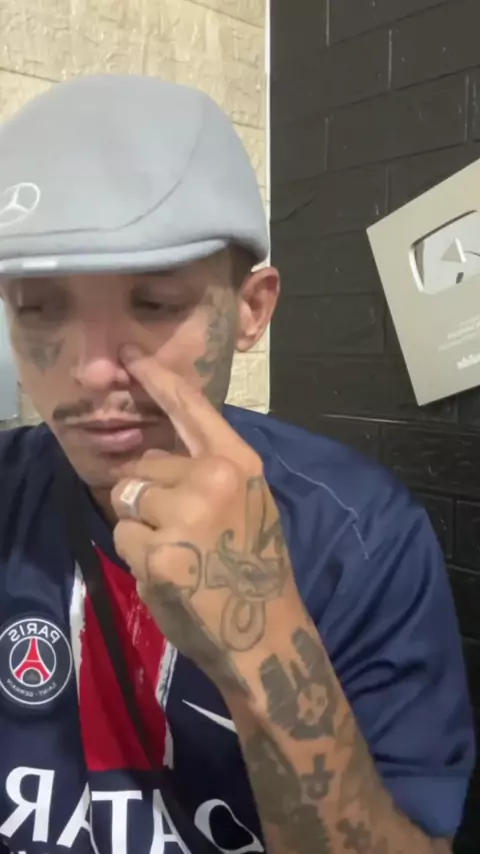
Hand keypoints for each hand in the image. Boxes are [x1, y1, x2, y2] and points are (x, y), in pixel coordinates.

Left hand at [111, 347, 301, 692]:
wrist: (264, 631)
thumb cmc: (256, 565)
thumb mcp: (246, 504)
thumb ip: (206, 473)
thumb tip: (152, 461)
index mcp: (239, 463)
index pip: (192, 411)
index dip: (158, 381)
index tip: (130, 356)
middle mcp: (212, 480)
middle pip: (145, 466)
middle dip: (150, 494)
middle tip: (184, 532)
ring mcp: (184, 516)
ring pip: (128, 500)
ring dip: (142, 526)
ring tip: (178, 553)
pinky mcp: (158, 554)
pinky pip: (123, 537)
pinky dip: (138, 556)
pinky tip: (170, 574)